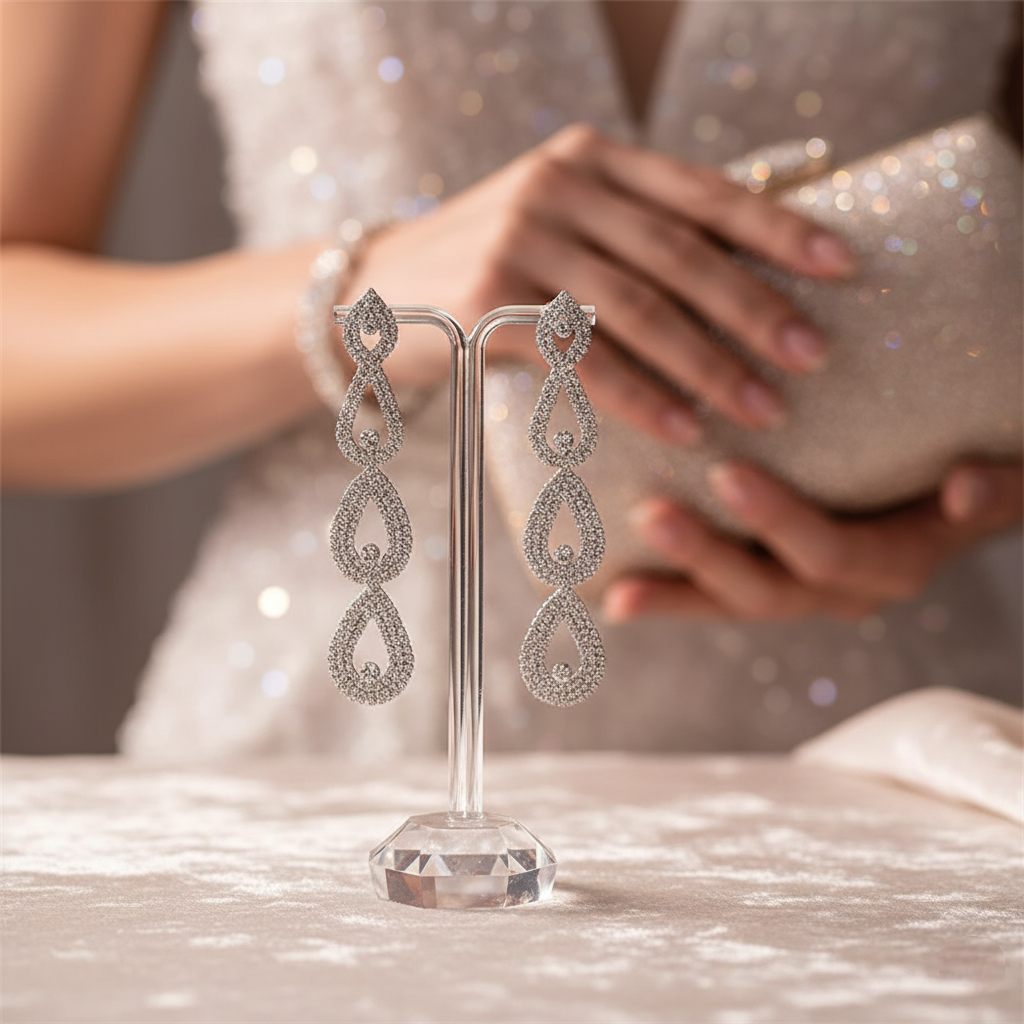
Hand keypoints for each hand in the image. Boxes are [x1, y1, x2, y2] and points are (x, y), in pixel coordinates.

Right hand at [343, 124, 853, 443]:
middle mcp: (559, 186)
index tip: (844, 266)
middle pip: (681, 253)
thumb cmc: (487, 268)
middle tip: (816, 357)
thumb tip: (740, 278)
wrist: (373, 291)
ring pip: (639, 308)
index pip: (703, 189)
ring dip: (711, 364)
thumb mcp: (558, 225)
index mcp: (590, 160)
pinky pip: (583, 357)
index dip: (779, 228)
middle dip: (757, 309)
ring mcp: (520, 239)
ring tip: (766, 410)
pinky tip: (684, 428)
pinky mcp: (488, 301)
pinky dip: (640, 396)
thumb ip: (631, 233)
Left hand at [603, 460, 1023, 621]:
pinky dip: (668, 600)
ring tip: (615, 590)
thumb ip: (997, 487)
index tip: (727, 475)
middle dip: (705, 557)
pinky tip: (613, 597)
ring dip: (675, 591)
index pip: (829, 552)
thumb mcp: (1003, 472)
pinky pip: (716, 598)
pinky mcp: (771, 581)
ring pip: (732, 603)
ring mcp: (803, 591)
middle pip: (765, 589)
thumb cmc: (977, 466)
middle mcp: (843, 589)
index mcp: (892, 563)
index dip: (778, 520)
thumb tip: (966, 489)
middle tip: (650, 513)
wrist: (964, 491)